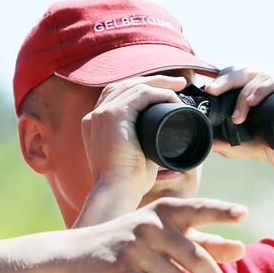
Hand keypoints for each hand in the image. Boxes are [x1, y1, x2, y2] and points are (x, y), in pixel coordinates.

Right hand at [69, 197, 247, 272]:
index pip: (198, 208)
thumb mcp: (167, 240)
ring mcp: (132, 248)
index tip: (244, 215)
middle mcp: (149, 226)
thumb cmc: (134, 247)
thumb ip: (204, 244)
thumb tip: (241, 250)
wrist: (78, 256)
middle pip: (195, 258)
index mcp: (165, 212)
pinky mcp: (118, 272)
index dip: (220, 211)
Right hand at [80, 74, 188, 200]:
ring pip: (133, 85)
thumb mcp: (136, 157)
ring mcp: (102, 113)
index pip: (118, 95)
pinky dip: (159, 93)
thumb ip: (147, 145)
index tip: (163, 93)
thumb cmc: (128, 183)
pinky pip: (140, 94)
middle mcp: (95, 115)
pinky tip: (172, 97)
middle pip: (125, 85)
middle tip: (177, 83)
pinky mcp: (113, 115)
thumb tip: (170, 144)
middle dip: (152, 81)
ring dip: (159, 83)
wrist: (116, 191)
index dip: (141, 89)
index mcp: (96, 125)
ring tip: (179, 85)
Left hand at [203, 66, 273, 182]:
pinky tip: (255, 98)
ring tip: (239, 110)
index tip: (207, 91)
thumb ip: (238, 148)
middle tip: (213, 90)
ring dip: (247, 90)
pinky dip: (268, 87)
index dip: (223, 81)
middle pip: (249, 73)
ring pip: (265, 76)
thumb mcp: (262, 151)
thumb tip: (211, 145)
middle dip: (228, 79)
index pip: (241, 80)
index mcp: (267, 98)